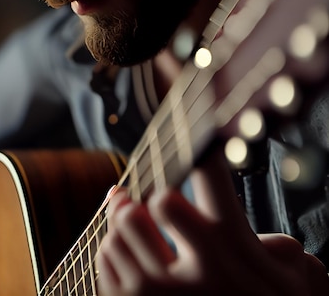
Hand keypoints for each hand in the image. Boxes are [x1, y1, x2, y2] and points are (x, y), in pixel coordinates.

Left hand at [95, 151, 328, 295]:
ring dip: (120, 219)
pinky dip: (110, 247)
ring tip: (126, 215)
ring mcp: (160, 294)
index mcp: (234, 250)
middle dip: (146, 195)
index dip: (199, 146)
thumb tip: (256, 232)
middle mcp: (196, 271)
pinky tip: (121, 247)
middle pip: (152, 204)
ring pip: (120, 231)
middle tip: (137, 194)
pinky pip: (105, 261)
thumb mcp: (293, 278)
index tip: (192, 122)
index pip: (210, 179)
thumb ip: (275, 246)